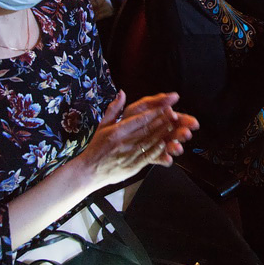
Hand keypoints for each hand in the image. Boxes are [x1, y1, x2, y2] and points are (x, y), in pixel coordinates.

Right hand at [75, 91, 198, 188]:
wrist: (88, 172)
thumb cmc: (96, 147)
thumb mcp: (102, 126)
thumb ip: (114, 109)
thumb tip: (122, 93)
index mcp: (116, 131)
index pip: (138, 119)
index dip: (154, 111)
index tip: (166, 104)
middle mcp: (122, 142)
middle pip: (146, 129)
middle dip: (162, 120)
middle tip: (175, 112)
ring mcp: (127, 155)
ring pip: (148, 142)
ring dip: (162, 133)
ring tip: (174, 126)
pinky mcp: (131, 166)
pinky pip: (146, 157)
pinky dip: (156, 150)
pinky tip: (165, 144)